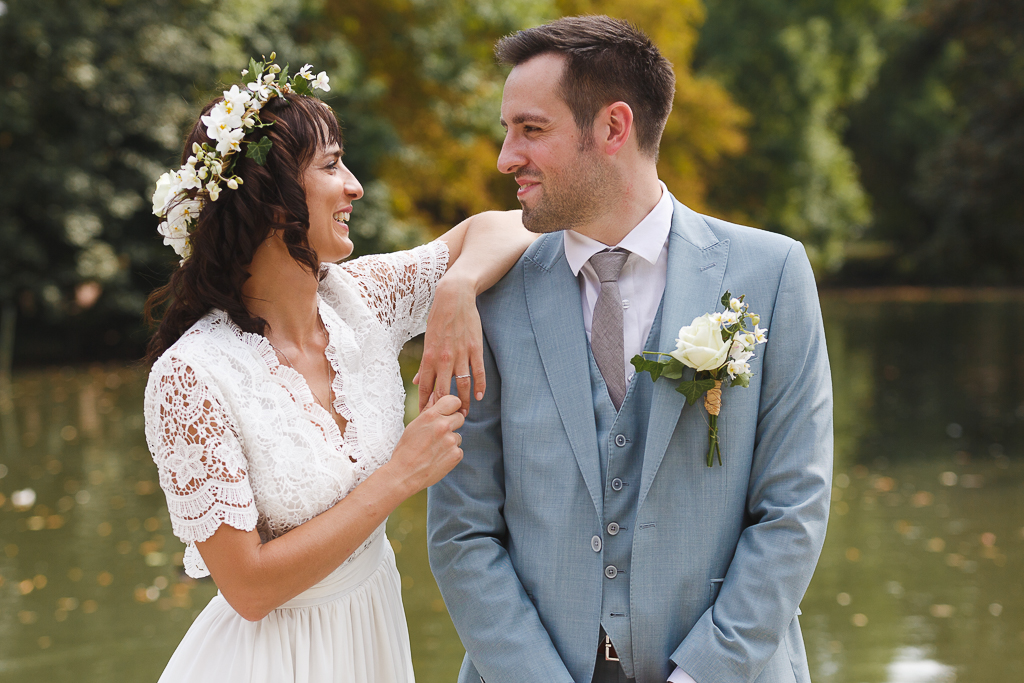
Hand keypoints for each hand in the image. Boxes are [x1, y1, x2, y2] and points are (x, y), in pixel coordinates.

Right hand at [387, 394, 464, 493]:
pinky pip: (458, 450)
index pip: (454, 400)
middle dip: (453, 424)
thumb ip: (428, 410)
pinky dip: (450, 454)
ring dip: (450, 441)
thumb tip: (435, 395)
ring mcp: (451, 441)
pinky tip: (437, 459)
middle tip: (439, 434)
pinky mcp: (456, 454)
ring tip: (434, 450)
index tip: (449, 412)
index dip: (452, 406)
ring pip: (458, 436)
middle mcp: (443, 426)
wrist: (404, 474)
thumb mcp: (414, 426)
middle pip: (460, 417)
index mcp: (431, 416)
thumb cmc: (406, 449)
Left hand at [416, 273, 484, 414]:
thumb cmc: (438, 320)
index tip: (426, 419)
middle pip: (443, 392)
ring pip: (462, 386)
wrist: (454, 298)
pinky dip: (479, 386)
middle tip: (447, 422)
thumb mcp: (427, 341)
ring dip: (464, 402)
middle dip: (444, 409)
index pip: (426, 388)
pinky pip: (478, 372)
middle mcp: (443, 359)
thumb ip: (424, 365)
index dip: (425, 405)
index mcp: (429, 357)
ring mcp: (460, 354)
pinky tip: (480, 397)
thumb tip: (418, 382)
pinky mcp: (475, 349)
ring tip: (464, 414)